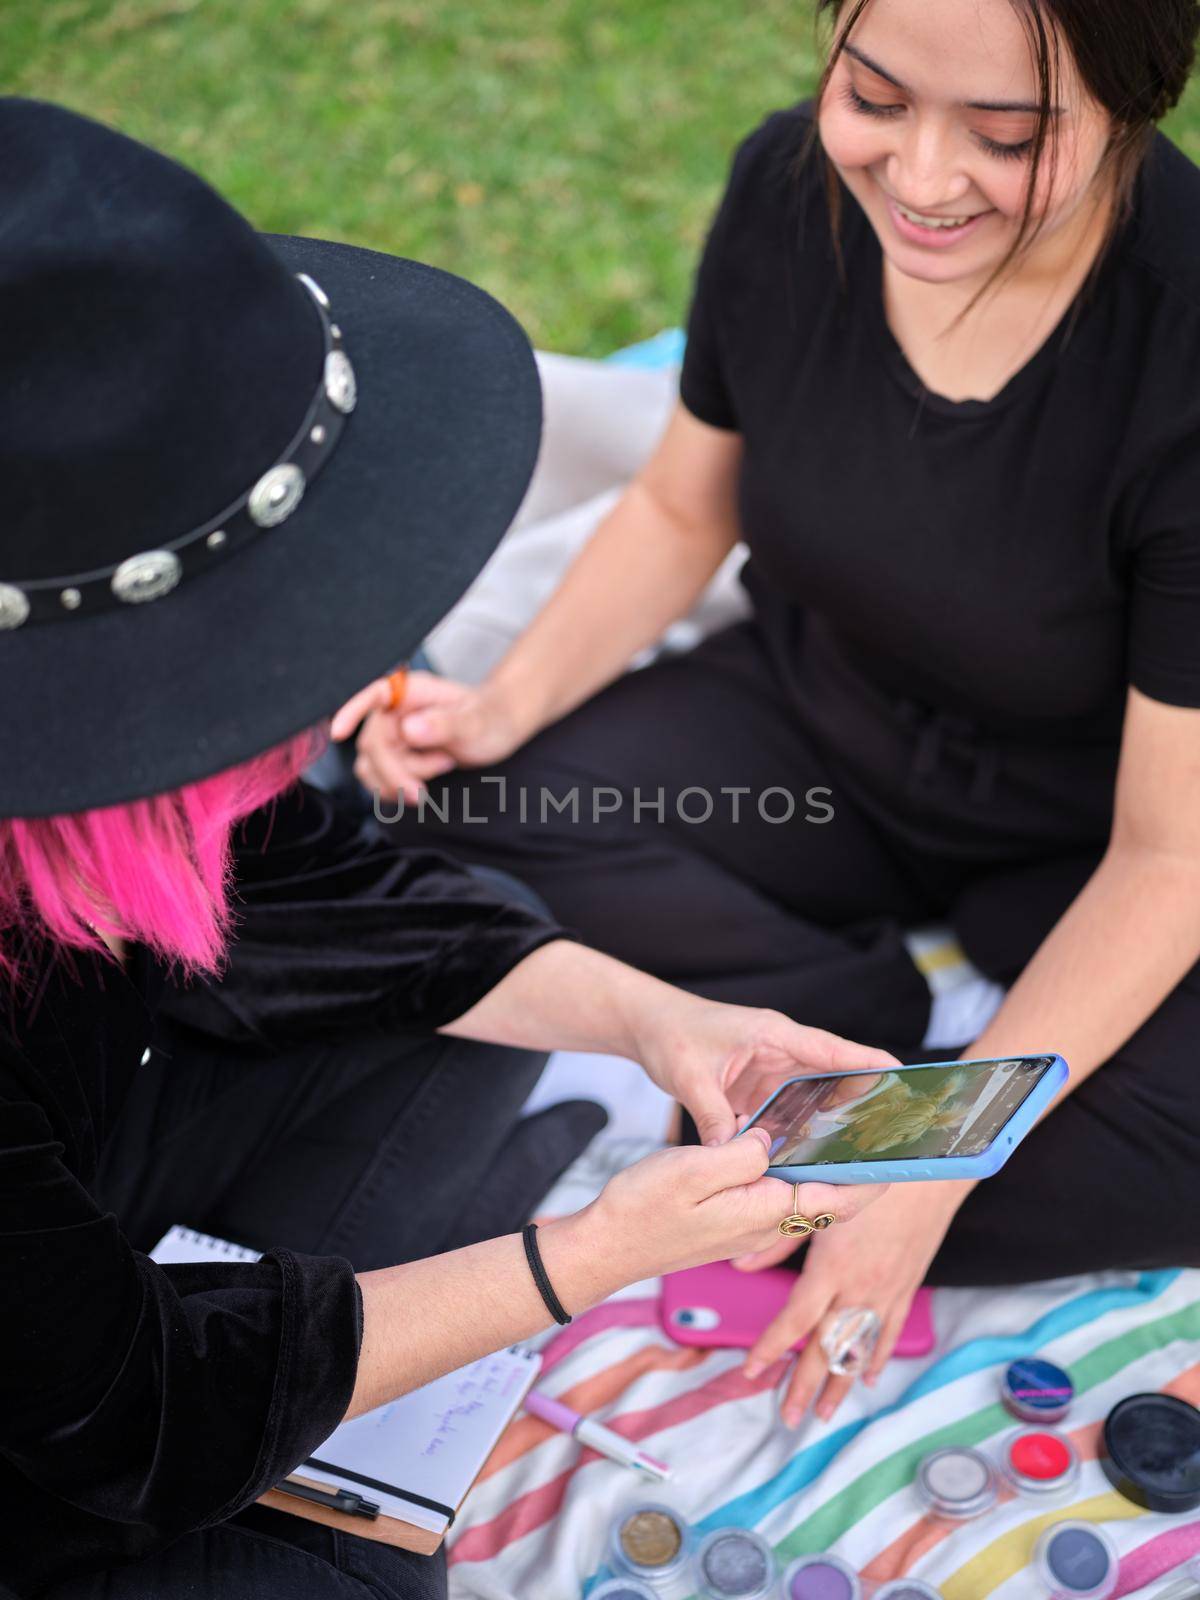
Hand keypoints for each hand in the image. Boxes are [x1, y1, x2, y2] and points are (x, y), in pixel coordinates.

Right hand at [330, 671, 525, 804]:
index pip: (372, 695)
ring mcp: (393, 735)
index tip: (338, 733)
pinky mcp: (395, 757)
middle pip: (372, 745)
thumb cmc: (490, 717)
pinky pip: (378, 778)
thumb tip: (409, 729)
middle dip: (395, 772)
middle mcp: (396, 711)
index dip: (351, 711)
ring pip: (371, 766)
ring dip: (398, 781)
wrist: (500, 730)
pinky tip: (425, 782)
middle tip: (422, 791)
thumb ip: (445, 724)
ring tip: (440, 768)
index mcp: (411, 691)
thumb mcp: (476, 722)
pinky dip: (396, 788)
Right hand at [557, 1128, 884, 1290]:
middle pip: (828, 1197)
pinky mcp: (727, 1220)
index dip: (877, 1178)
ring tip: (842, 1130)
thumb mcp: (694, 1170)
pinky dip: (793, 1172)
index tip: (904, 1154)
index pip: (840, 1198)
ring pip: (801, 1195)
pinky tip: (785, 1147)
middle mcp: (764, 1223)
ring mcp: (746, 1225)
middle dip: (858, 1169)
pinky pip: (774, 1196)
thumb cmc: (644, 1210)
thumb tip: (775, 1140)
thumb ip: (743, 1155)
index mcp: (766, 1211)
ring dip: (826, 1168)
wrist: (605, 1247)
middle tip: (879, 1131)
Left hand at [632, 990, 899, 1147]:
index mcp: (773, 1034)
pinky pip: (791, 1109)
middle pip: (833, 1075)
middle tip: (895, 1129)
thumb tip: (730, 1157)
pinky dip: (802, 1130)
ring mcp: (773, 1068)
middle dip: (863, 1098)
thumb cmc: (671, 1035)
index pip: (831, 1048)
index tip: (904, 1074)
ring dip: (833, 1119)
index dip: (868, 1062)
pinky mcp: (761, 1085)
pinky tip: (812, 1158)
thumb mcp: (690, 1077)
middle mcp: (781, 1049)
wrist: (648, 1024)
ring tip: (863, 1152)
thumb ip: (713, 1116)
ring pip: (814, 1096)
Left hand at [736, 1181, 970, 1423]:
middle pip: (826, 1348)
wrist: (928, 1174)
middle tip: (786, 1417)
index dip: (772, 1348)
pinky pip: (889, 1332)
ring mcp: (885, 1293)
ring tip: (822, 1414)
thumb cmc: (865, 1179)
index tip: (751, 1370)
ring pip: (857, 1350)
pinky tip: (867, 1378)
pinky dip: (877, 1357)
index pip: (795, 1320)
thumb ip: (778, 1237)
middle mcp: (858, 1288)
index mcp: (831, 1268)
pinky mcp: (906, 1288)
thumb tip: (740, 1265)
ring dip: (839, 1384)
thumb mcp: (818, 1204)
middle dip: (803, 1385)